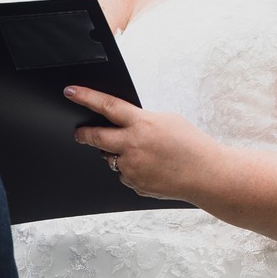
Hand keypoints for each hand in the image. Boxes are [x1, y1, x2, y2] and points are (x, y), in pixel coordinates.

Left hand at [64, 85, 217, 201]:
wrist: (206, 174)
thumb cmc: (191, 145)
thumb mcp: (167, 120)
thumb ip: (141, 121)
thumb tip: (124, 125)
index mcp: (141, 124)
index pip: (106, 106)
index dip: (85, 97)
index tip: (70, 92)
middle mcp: (132, 146)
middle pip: (96, 137)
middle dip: (84, 134)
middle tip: (79, 133)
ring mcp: (131, 167)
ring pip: (110, 158)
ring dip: (117, 154)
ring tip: (142, 153)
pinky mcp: (134, 184)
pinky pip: (124, 175)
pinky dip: (132, 170)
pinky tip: (150, 168)